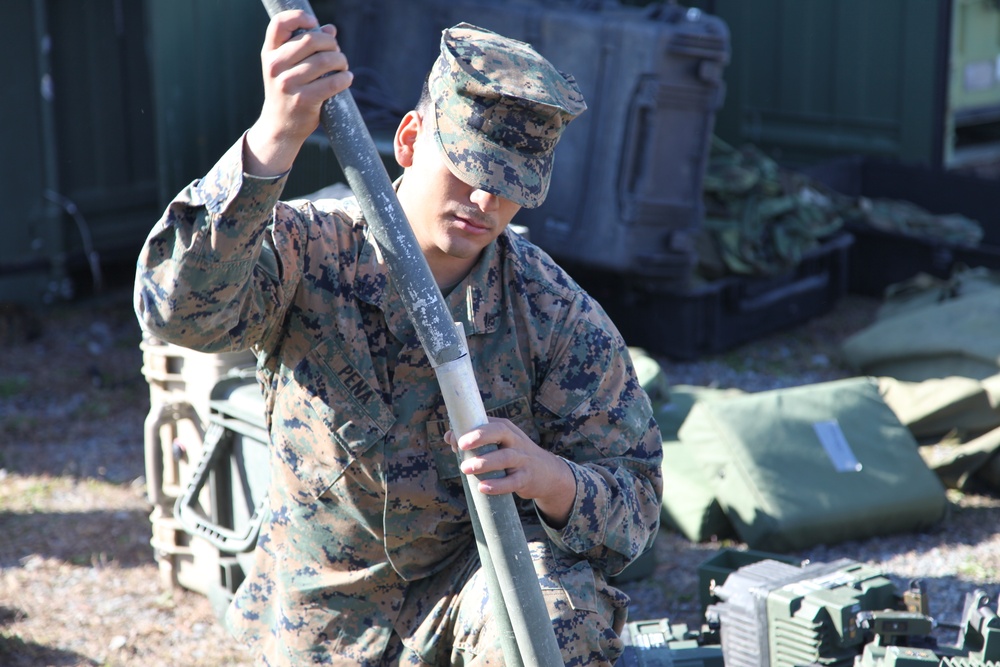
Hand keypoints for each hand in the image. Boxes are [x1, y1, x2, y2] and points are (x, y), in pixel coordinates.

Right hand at [245, 10, 352, 175]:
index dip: (299, 17)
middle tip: (337, 52)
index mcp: (270, 53)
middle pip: (311, 40)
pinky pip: (332, 82)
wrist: (280, 126)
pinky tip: (346, 79)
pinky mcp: (304, 100)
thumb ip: (305, 47)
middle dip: (331, 44)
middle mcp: (275, 66)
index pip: (280, 24)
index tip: (314, 23)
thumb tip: (330, 29)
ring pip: (325, 60)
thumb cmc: (288, 92)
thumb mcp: (288, 67)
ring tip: (343, 66)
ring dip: (341, 61)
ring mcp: (288, 83)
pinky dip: (345, 78)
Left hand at [446, 418, 575, 528]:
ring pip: (504, 457)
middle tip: (461, 444)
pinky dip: (497, 485)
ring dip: (484, 462)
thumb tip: (449, 436)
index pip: (488, 423)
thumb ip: (475, 440)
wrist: (548, 474)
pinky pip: (512, 481)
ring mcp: (523, 459)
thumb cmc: (515, 455)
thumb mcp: (500, 443)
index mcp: (506, 429)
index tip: (452, 438)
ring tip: (465, 469)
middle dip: (480, 436)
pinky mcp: (527, 478)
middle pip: (499, 432)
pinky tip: (482, 487)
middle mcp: (515, 441)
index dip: (469, 429)